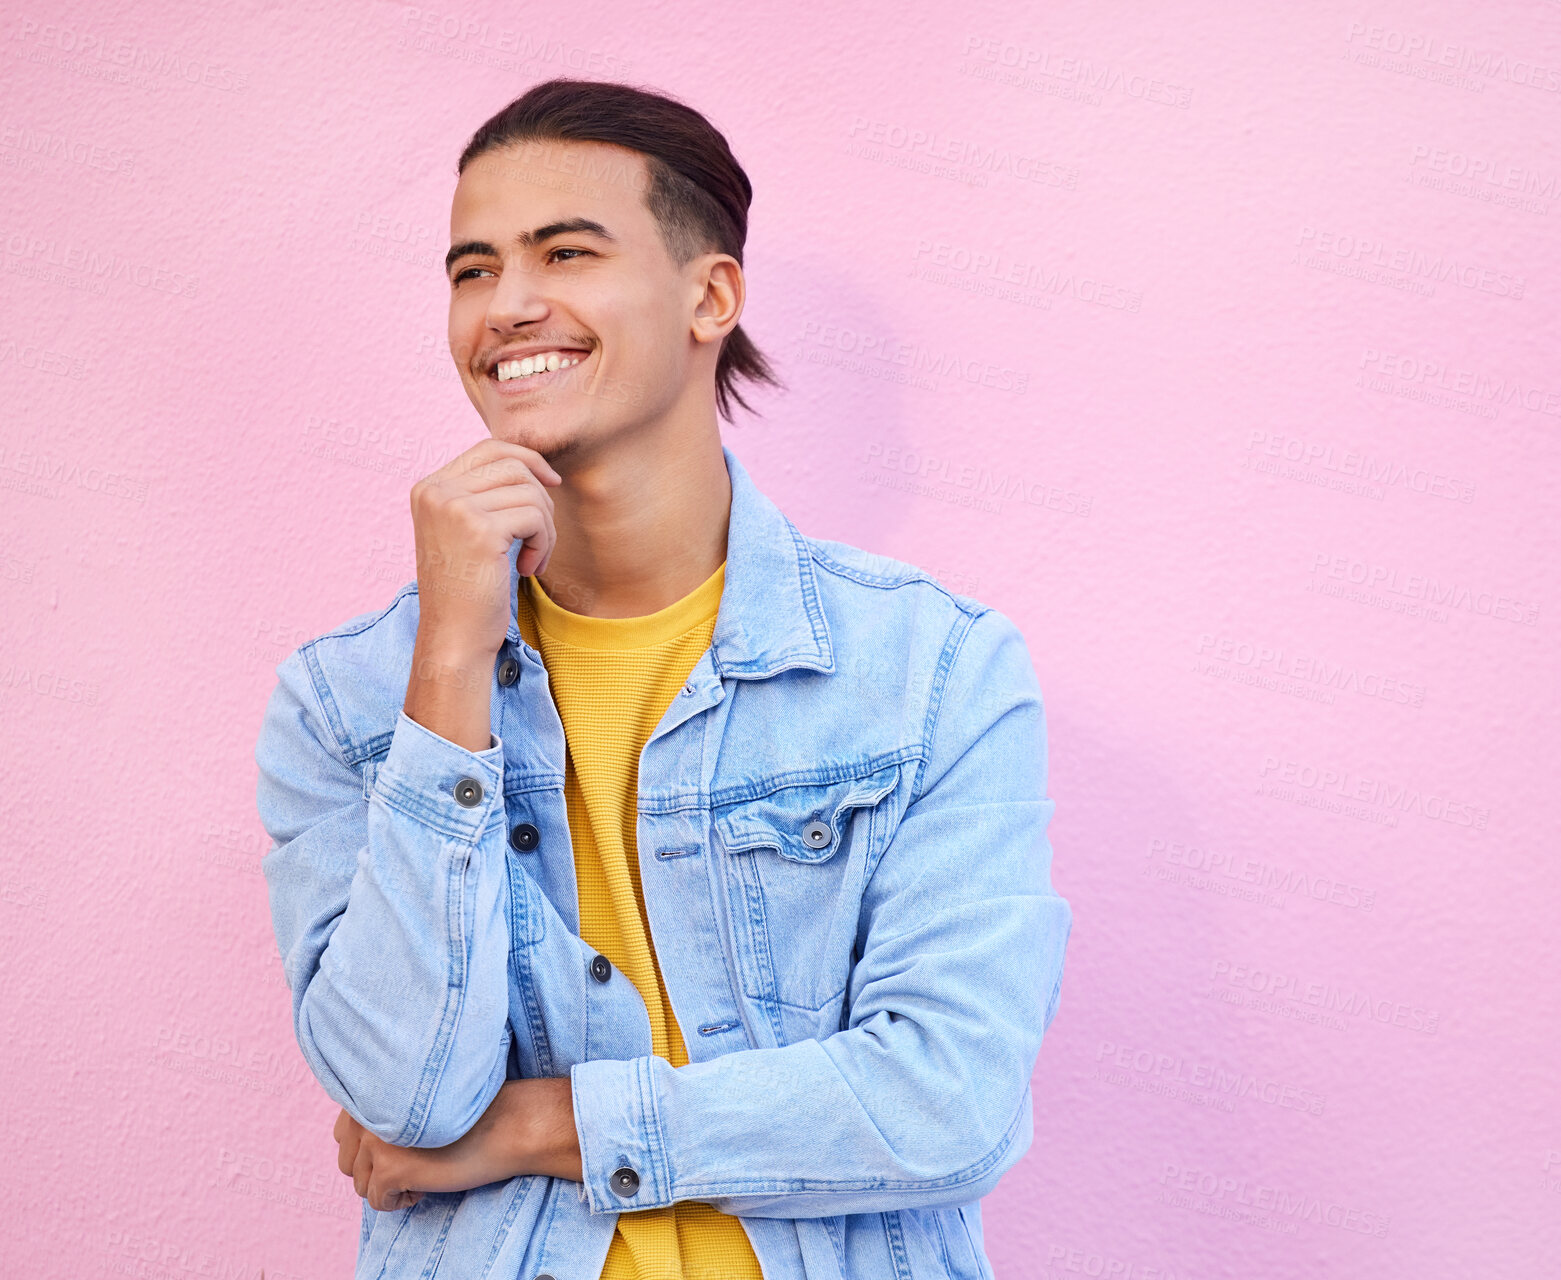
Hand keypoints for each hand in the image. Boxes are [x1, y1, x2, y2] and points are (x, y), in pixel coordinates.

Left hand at [333, 1077, 582, 1211]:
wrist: (508, 1124)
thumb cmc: (471, 1113)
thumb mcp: (419, 1105)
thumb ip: (385, 1113)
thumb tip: (356, 1147)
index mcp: (375, 1091)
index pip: (343, 1133)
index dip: (372, 1149)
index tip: (404, 1148)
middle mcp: (368, 1113)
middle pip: (348, 1162)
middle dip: (377, 1171)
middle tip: (415, 1164)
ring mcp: (377, 1141)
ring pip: (360, 1184)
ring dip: (390, 1186)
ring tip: (423, 1173)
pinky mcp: (390, 1168)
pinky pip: (377, 1201)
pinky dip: (400, 1202)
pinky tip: (425, 1186)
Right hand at [410, 438, 562, 658]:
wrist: (454, 637)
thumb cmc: (468, 590)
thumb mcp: (467, 531)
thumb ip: (485, 494)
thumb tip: (534, 463)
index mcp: (429, 488)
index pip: (489, 448)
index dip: (528, 459)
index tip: (552, 483)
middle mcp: (436, 491)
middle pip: (514, 467)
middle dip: (541, 500)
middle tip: (540, 539)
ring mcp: (455, 507)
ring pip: (530, 492)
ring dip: (545, 528)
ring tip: (534, 558)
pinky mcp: (479, 529)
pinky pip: (535, 517)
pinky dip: (544, 544)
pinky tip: (530, 569)